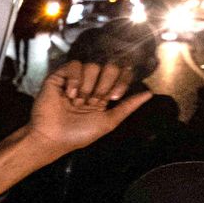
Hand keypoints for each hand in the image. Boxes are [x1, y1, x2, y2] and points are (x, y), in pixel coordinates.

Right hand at [29, 61, 152, 151]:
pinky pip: (73, 65)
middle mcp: (90, 84)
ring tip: (78, 101)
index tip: (112, 98)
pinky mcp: (59, 76)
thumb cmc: (79, 134)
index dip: (121, 81)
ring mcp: (74, 79)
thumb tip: (150, 93)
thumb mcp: (108, 122)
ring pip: (92, 65)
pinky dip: (74, 79)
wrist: (53, 137)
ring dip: (87, 85)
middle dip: (104, 85)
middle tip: (94, 101)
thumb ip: (128, 107)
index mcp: (103, 93)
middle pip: (108, 67)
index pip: (120, 75)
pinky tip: (69, 94)